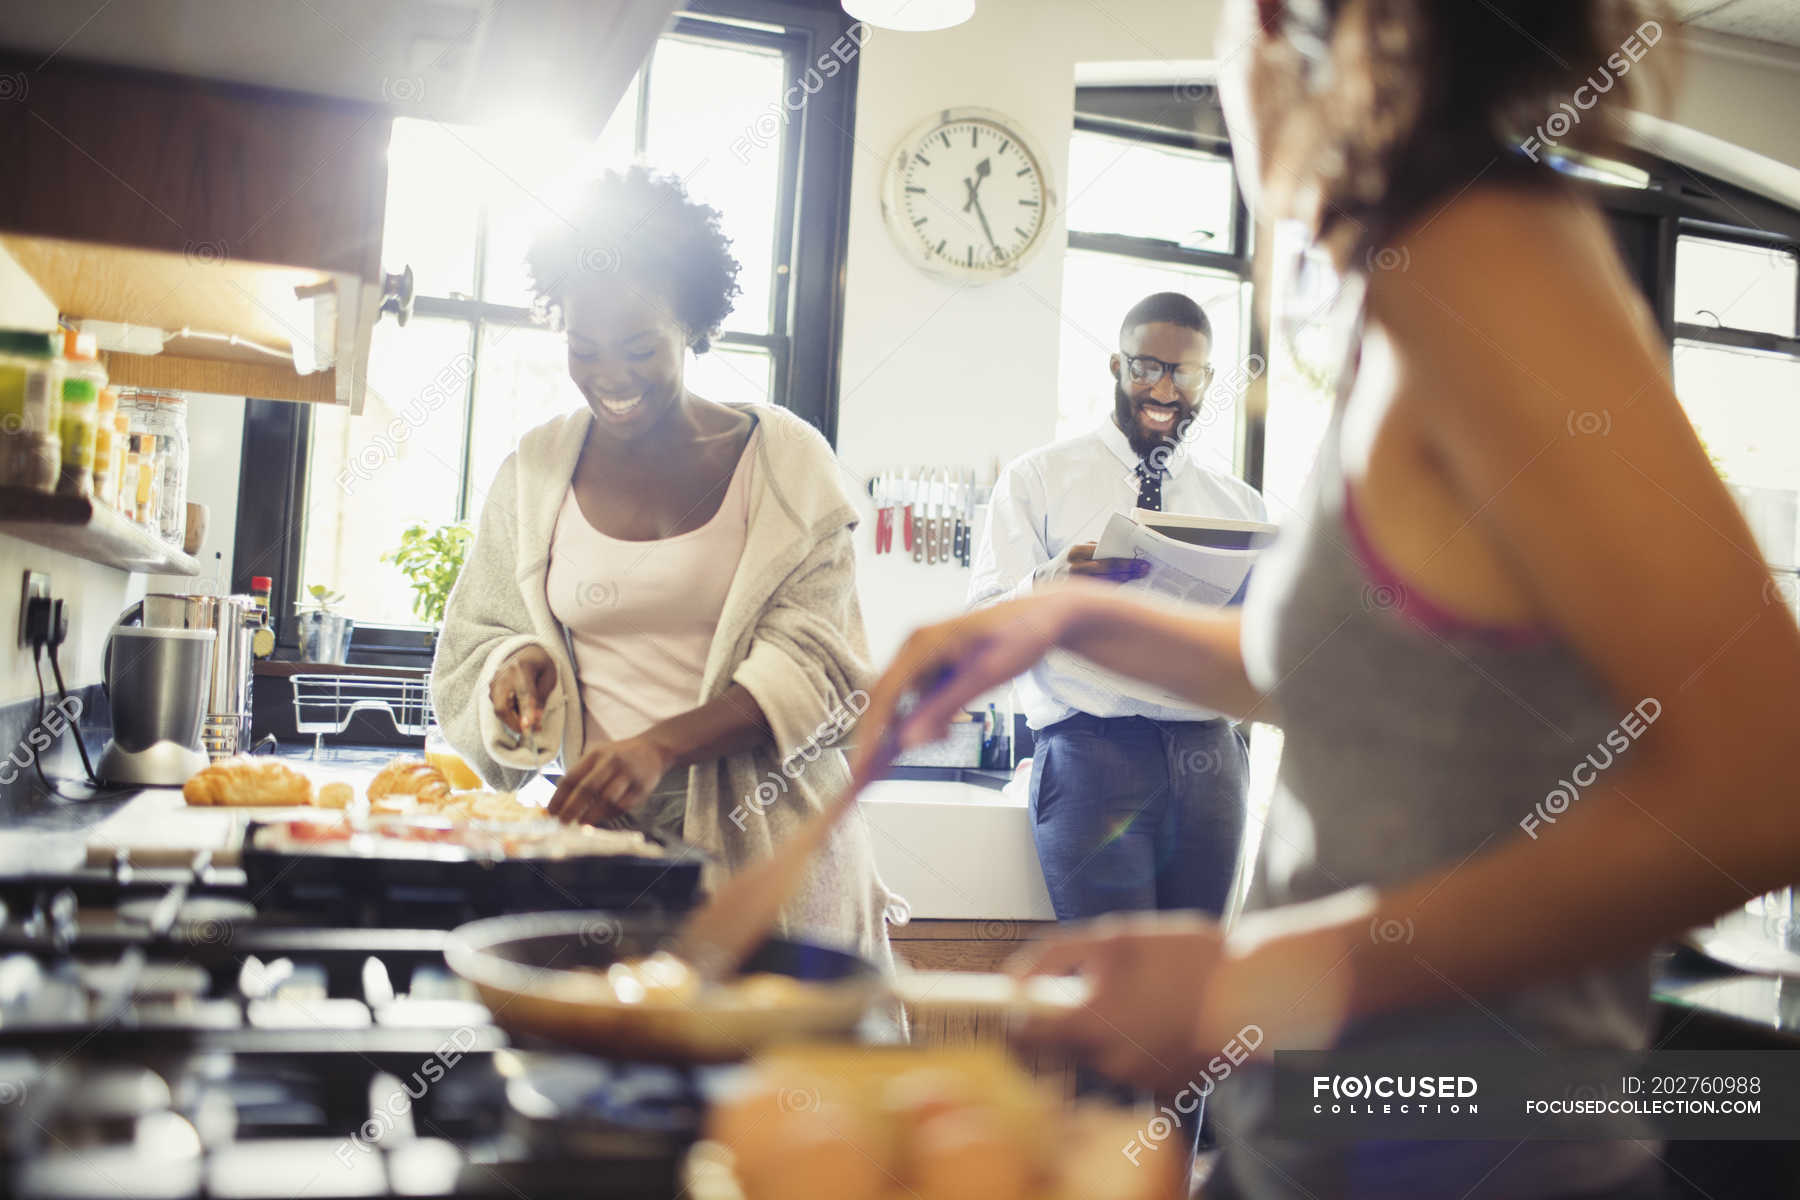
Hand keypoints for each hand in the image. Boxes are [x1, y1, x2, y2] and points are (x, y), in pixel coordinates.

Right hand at [489, 644, 557, 735]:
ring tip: (527, 720)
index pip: (523, 694)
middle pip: (503, 706)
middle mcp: (504, 675)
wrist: (527, 652)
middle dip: (514, 723)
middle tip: (528, 731)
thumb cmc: (541, 666)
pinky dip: (509, 714)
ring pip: (498, 709)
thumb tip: (535, 722)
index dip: (526, 712)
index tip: (528, 727)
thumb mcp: (549, 680)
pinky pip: (497, 706)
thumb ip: (541, 700)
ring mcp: (494, 681)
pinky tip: (519, 712)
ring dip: (513, 719)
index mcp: (522, 668)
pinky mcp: (490, 687)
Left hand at [548, 735, 674, 824]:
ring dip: (592, 814)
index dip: (559, 797)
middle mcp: (612, 762)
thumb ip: (581, 774)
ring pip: (606, 799)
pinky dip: (610, 814)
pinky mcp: (642, 787)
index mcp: (596, 755)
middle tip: (563, 823)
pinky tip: (601, 819)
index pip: (573, 777)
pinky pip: (623, 806)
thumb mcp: (599, 756)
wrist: (654, 749)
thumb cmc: (619, 756)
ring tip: (581, 824)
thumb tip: (559, 801)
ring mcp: (628, 775)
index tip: (551, 812)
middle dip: (572, 808)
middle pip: (587, 788)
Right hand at [847, 589, 1089, 787]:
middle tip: (869, 775)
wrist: (1041, 616)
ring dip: (905, 731)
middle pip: (886, 699)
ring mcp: (924, 655)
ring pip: (902, 702)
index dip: (871, 733)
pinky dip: (924, 720)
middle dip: (879, 738)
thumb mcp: (985, 676)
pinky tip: (940, 733)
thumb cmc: (1018, 636)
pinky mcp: (935, 664)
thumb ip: (945, 707)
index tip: (864, 765)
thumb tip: (910, 739)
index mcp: (923, 643)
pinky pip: (919, 698)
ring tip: (908, 759)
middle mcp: (915, 646)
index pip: (885, 694)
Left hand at [1007, 912, 1226, 1092]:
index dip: (1019, 1018)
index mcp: (1088, 1025)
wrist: (1252, 991)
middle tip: (1099, 987)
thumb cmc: (1181, 957)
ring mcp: (1139, 1081)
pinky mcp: (1168, 1089)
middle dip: (1073, 1020)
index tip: (1022, 1004)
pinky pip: (1137, 1067)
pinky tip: (1166, 1018)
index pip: (1026, 1036)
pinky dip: (1142, 1046)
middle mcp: (1108, 1063)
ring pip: (1102, 1056)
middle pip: (1066, 1046)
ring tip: (1145, 996)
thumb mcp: (1112, 938)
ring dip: (1110, 1032)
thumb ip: (1053, 956)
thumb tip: (1011, 981)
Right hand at [1034, 541, 1148, 585]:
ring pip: (1106, 584)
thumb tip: (1122, 550)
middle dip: (1129, 570)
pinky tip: (1124, 588)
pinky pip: (1100, 594)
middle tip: (1145, 570)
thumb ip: (1096, 548)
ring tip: (1138, 578)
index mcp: (1076, 552)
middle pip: (1108, 570)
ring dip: (1124, 581)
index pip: (1105, 555)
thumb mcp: (1077, 550)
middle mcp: (1074, 567)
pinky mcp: (1076, 596)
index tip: (1141, 562)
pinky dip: (1114, 591)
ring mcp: (1075, 583)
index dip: (1126, 560)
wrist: (1045, 579)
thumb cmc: (1067, 562)